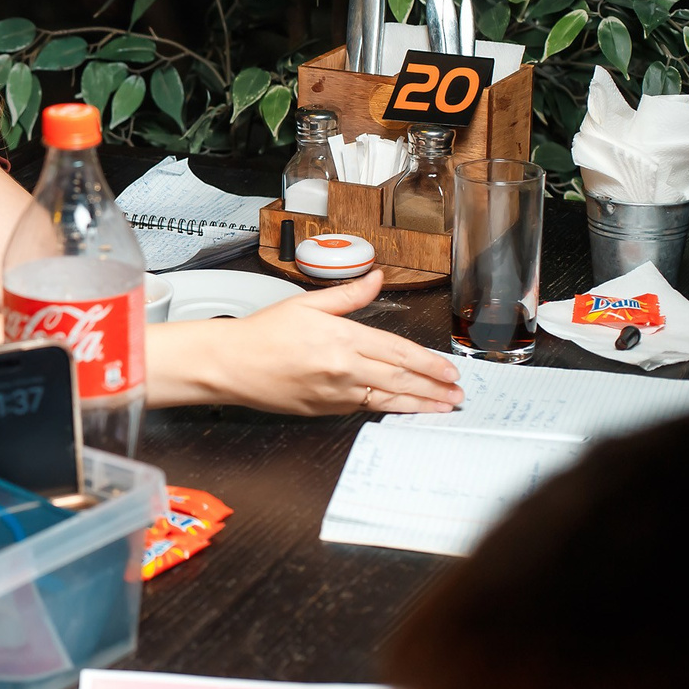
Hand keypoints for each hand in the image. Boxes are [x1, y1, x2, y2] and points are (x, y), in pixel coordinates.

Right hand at [207, 270, 463, 414]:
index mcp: (341, 338)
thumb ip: (348, 294)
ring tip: (443, 407)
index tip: (449, 369)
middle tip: (457, 392)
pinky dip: (389, 410)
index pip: (397, 351)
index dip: (428, 362)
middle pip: (400, 378)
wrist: (231, 364)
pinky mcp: (325, 410)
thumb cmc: (262, 334)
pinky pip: (364, 409)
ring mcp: (335, 393)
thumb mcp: (306, 304)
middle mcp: (343, 368)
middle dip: (433, 386)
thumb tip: (377, 278)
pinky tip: (404, 409)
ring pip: (388, 399)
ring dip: (420, 404)